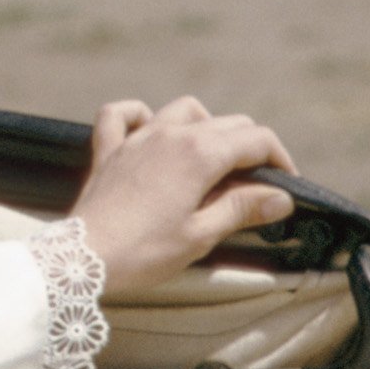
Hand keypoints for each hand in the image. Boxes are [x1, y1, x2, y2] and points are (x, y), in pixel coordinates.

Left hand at [71, 96, 297, 296]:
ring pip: (184, 110)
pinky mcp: (109, 149)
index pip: (256, 140)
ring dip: (206, 126)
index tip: (286, 186)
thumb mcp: (202, 235)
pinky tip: (150, 129)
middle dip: (251, 148)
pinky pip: (123, 114)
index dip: (280, 160)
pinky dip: (139, 115)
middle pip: (227, 123)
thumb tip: (281, 197)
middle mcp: (170, 134)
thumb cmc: (144, 252)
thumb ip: (242, 208)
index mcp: (199, 154)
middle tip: (257, 183)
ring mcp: (137, 137)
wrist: (83, 258)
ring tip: (213, 159)